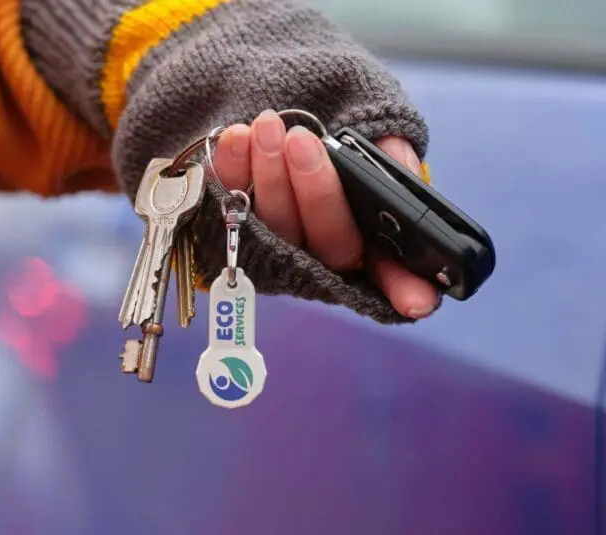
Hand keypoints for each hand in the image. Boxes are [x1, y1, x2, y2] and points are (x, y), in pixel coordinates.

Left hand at [213, 110, 439, 318]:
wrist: (278, 120)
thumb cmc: (339, 134)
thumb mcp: (376, 134)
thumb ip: (392, 151)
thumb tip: (395, 164)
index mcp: (372, 238)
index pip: (394, 272)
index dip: (405, 288)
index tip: (416, 301)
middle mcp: (326, 253)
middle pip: (328, 242)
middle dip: (316, 191)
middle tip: (302, 142)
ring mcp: (279, 245)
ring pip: (277, 227)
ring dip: (269, 175)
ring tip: (268, 127)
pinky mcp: (234, 226)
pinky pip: (230, 206)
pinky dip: (231, 170)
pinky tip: (239, 138)